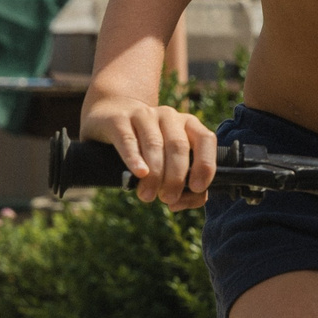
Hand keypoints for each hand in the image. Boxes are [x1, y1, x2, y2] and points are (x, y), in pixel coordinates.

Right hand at [80, 96, 217, 208]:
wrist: (112, 117)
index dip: (205, 165)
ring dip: (155, 175)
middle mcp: (169, 116)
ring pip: (155, 144)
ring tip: (148, 196)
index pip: (206, 139)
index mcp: (188, 124)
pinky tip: (139, 173)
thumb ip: (183, 182)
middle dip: (176, 177)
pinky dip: (135, 159)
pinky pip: (129, 140)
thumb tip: (181, 202)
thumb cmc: (148, 147)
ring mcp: (144, 115)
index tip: (196, 188)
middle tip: (167, 198)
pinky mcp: (119, 120)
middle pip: (178, 146)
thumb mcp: (169, 159)